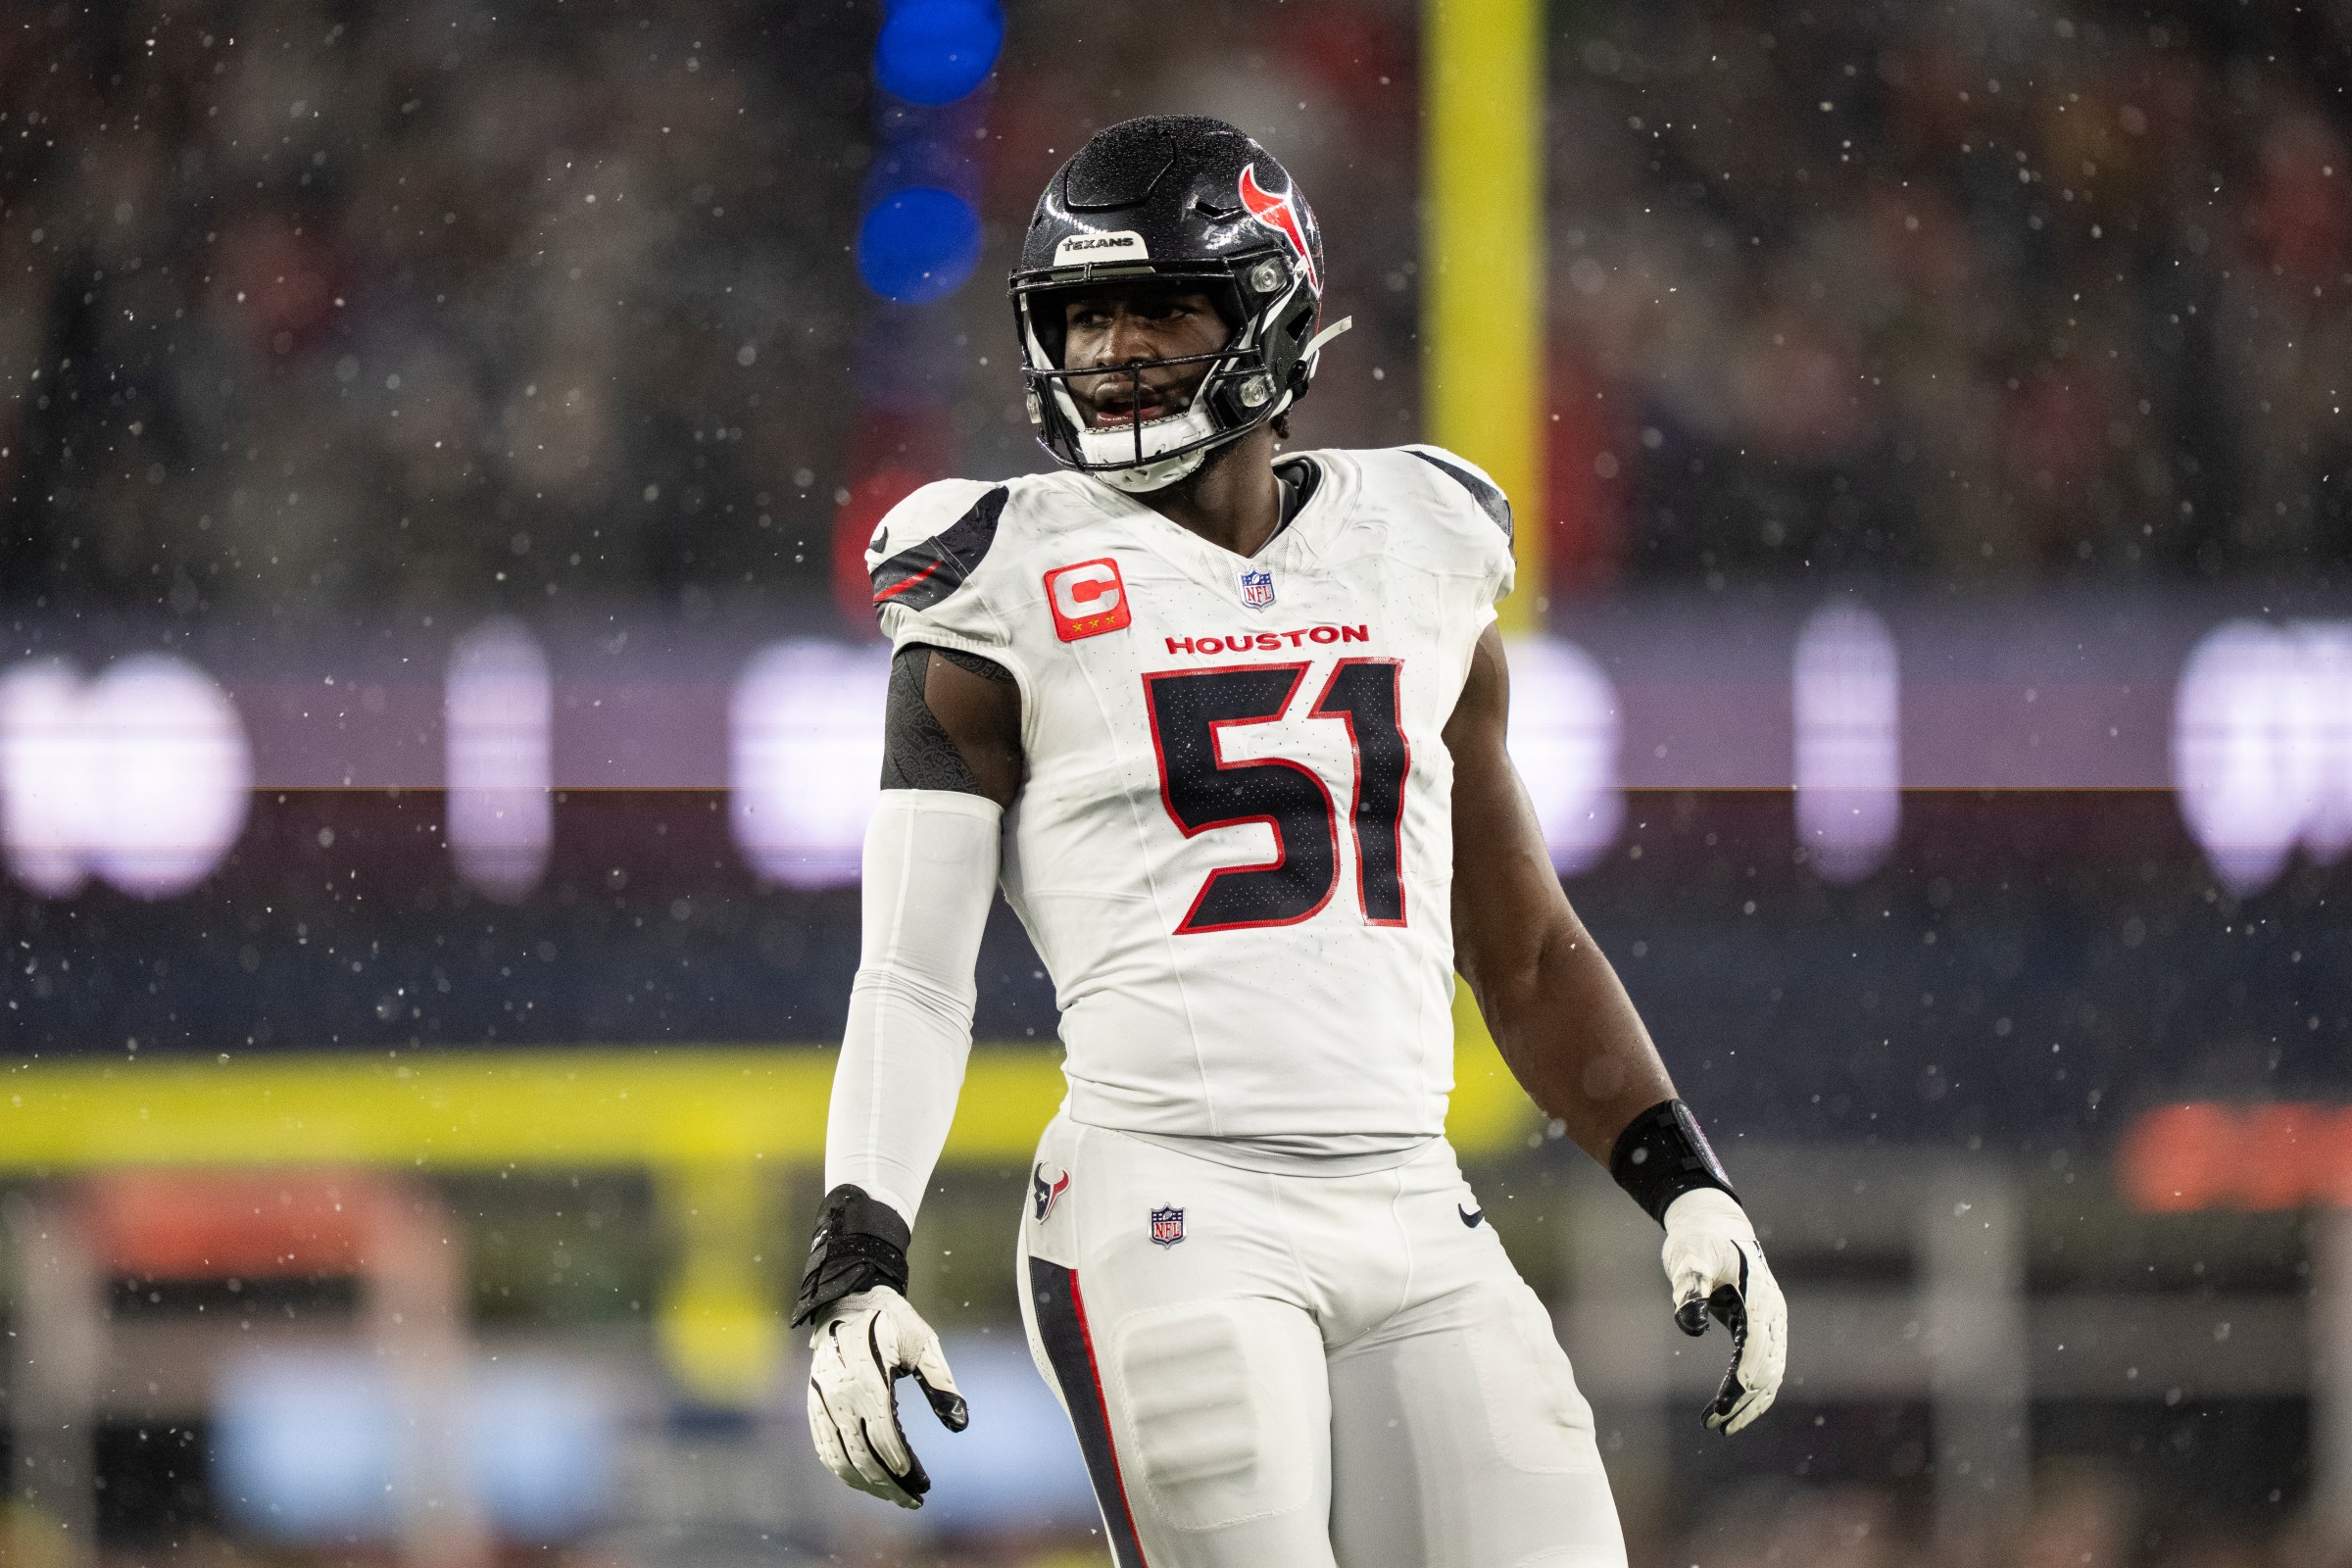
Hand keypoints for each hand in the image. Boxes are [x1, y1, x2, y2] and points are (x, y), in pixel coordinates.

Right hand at [806, 1287, 968, 1507]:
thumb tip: (962, 1424)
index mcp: (867, 1378)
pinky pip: (824, 1446)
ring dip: (866, 1483)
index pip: (883, 1436)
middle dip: (888, 1485)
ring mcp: (822, 1400)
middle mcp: (839, 1394)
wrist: (848, 1296)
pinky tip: (863, 1480)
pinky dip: (842, 1469)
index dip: (902, 1465)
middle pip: (861, 1455)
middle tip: (914, 1501)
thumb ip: (941, 1382)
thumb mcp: (924, 1343)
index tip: (922, 1483)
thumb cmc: (892, 1319)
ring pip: (839, 1458)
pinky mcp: (814, 1403)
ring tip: (893, 1496)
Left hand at [1661, 1188, 1786, 1433]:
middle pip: (1766, 1369)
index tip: (1720, 1407)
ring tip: (1721, 1426)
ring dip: (1749, 1403)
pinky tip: (1734, 1408)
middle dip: (1742, 1401)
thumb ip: (1690, 1287)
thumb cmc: (1698, 1239)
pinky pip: (1764, 1366)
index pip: (1754, 1350)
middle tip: (1713, 1425)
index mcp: (1760, 1298)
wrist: (1713, 1224)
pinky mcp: (1761, 1327)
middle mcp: (1773, 1314)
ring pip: (1770, 1374)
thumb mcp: (1689, 1257)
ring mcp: (1771, 1322)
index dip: (1739, 1382)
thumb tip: (1690, 1325)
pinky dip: (1753, 1391)